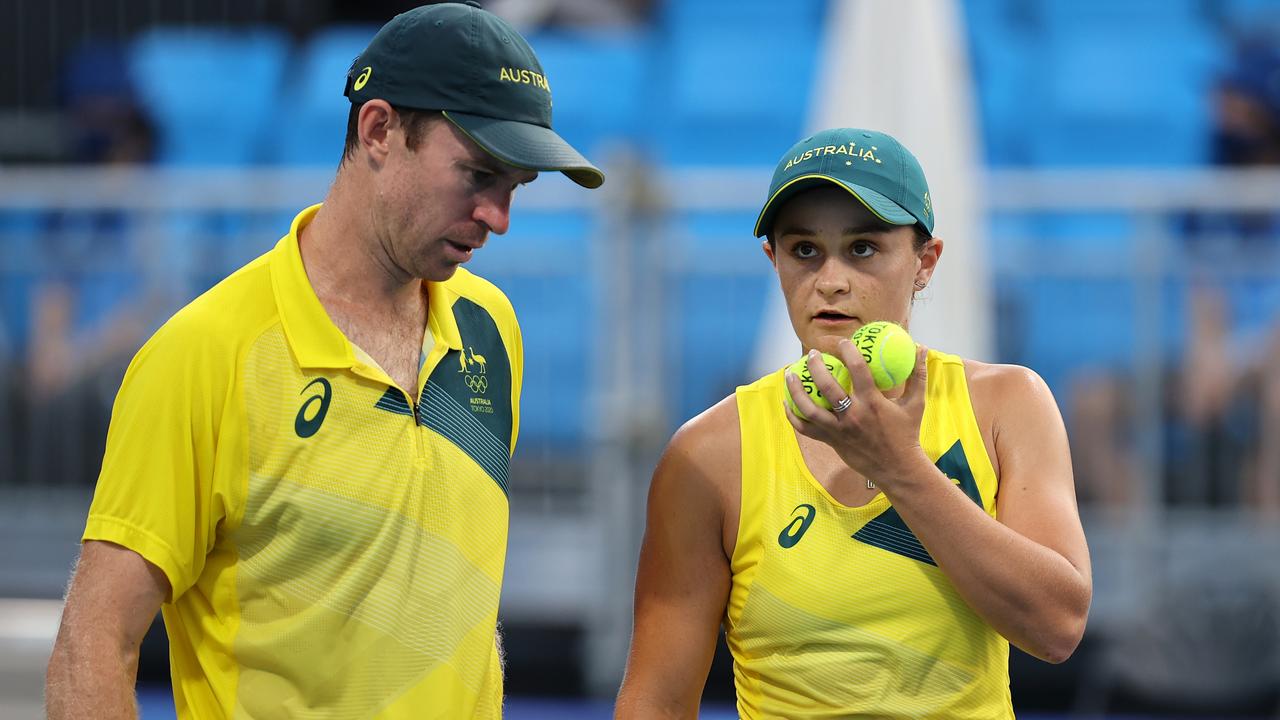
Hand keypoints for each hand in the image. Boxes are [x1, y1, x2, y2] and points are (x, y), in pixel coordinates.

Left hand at [783, 340, 930, 489]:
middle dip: (816, 366)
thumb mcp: (916, 404)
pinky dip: (792, 415)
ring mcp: (838, 430)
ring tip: (790, 373)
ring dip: (795, 389)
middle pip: (826, 387)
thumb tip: (921, 347)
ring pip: (808, 408)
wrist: (897, 469)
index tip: (842, 342)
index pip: (858, 369)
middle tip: (812, 354)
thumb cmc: (907, 434)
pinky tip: (786, 401)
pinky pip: (804, 428)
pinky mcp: (830, 441)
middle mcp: (852, 416)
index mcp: (872, 403)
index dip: (848, 351)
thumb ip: (917, 374)